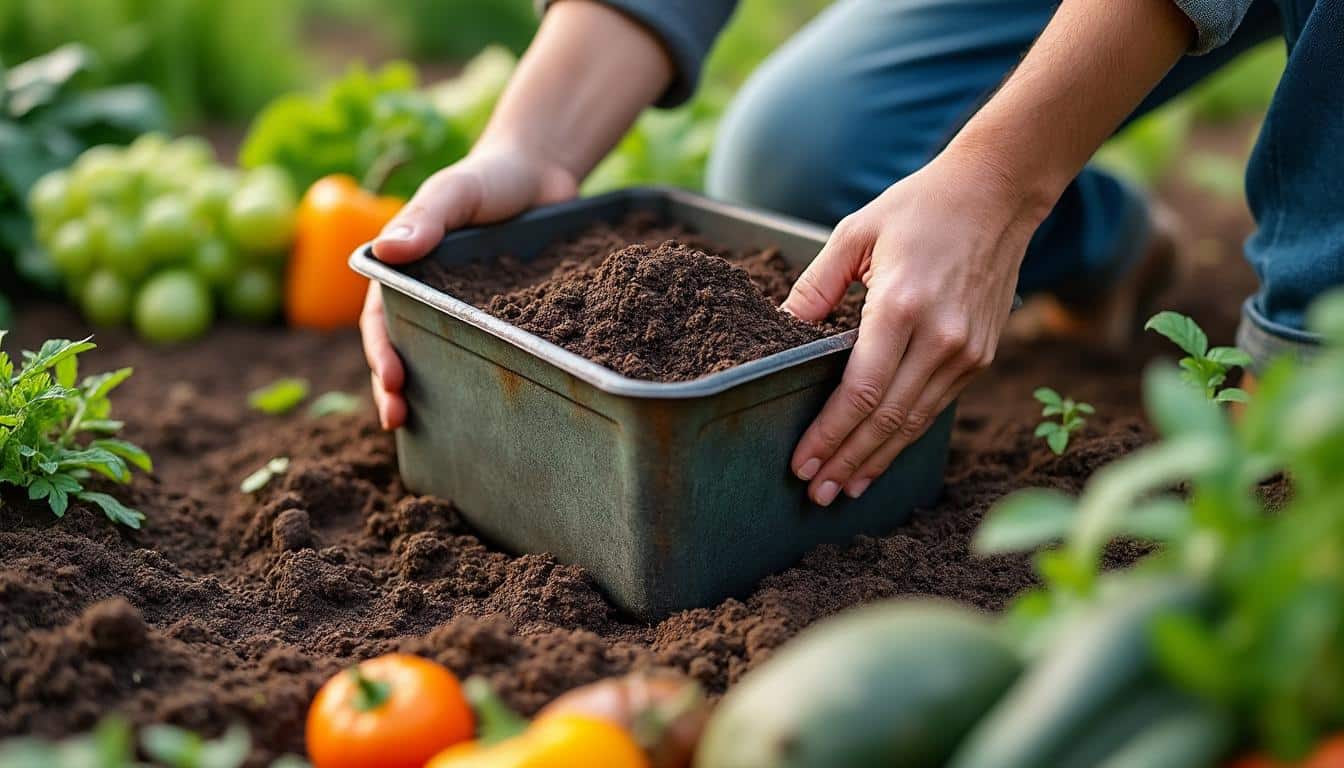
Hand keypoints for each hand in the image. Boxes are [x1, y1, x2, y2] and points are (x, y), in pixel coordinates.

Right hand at [362, 145, 577, 428]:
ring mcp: (466, 314)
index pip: (380, 320)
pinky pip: (490, 355)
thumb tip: (388, 250)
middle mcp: (428, 300)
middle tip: (399, 420)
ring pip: (443, 361)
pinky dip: (484, 381)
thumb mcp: (454, 191)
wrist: (542, 173)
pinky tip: (494, 415)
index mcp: (403, 274)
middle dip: (394, 389)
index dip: (380, 353)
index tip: (392, 381)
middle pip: (404, 351)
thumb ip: (426, 216)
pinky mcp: (505, 321)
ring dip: (434, 397)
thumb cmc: (487, 178)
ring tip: (437, 433)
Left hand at [782, 153, 1047, 505]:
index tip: (801, 462)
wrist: (997, 195)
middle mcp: (940, 338)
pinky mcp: (980, 357)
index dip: (829, 434)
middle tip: (814, 493)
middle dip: (846, 461)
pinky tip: (880, 456)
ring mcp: (966, 352)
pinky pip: (935, 409)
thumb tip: (782, 329)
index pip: (861, 392)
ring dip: (875, 460)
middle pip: (886, 420)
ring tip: (842, 489)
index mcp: (901, 307)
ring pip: (914, 424)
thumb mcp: (855, 233)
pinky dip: (904, 438)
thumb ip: (815, 286)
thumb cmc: (919, 208)